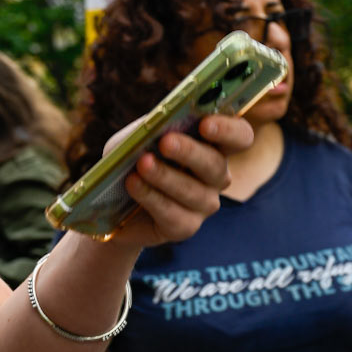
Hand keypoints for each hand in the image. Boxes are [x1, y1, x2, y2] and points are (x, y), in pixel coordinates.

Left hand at [115, 113, 253, 247]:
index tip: (205, 124)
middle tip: (166, 142)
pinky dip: (151, 197)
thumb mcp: (137, 138)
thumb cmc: (130, 160)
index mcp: (213, 146)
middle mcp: (216, 176)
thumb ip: (152, 129)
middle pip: (216, 164)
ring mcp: (204, 204)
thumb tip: (160, 125)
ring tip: (142, 164)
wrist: (111, 204)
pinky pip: (174, 215)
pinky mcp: (185, 227)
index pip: (240, 136)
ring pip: (194, 191)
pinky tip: (133, 184)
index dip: (229, 129)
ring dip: (165, 176)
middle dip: (190, 152)